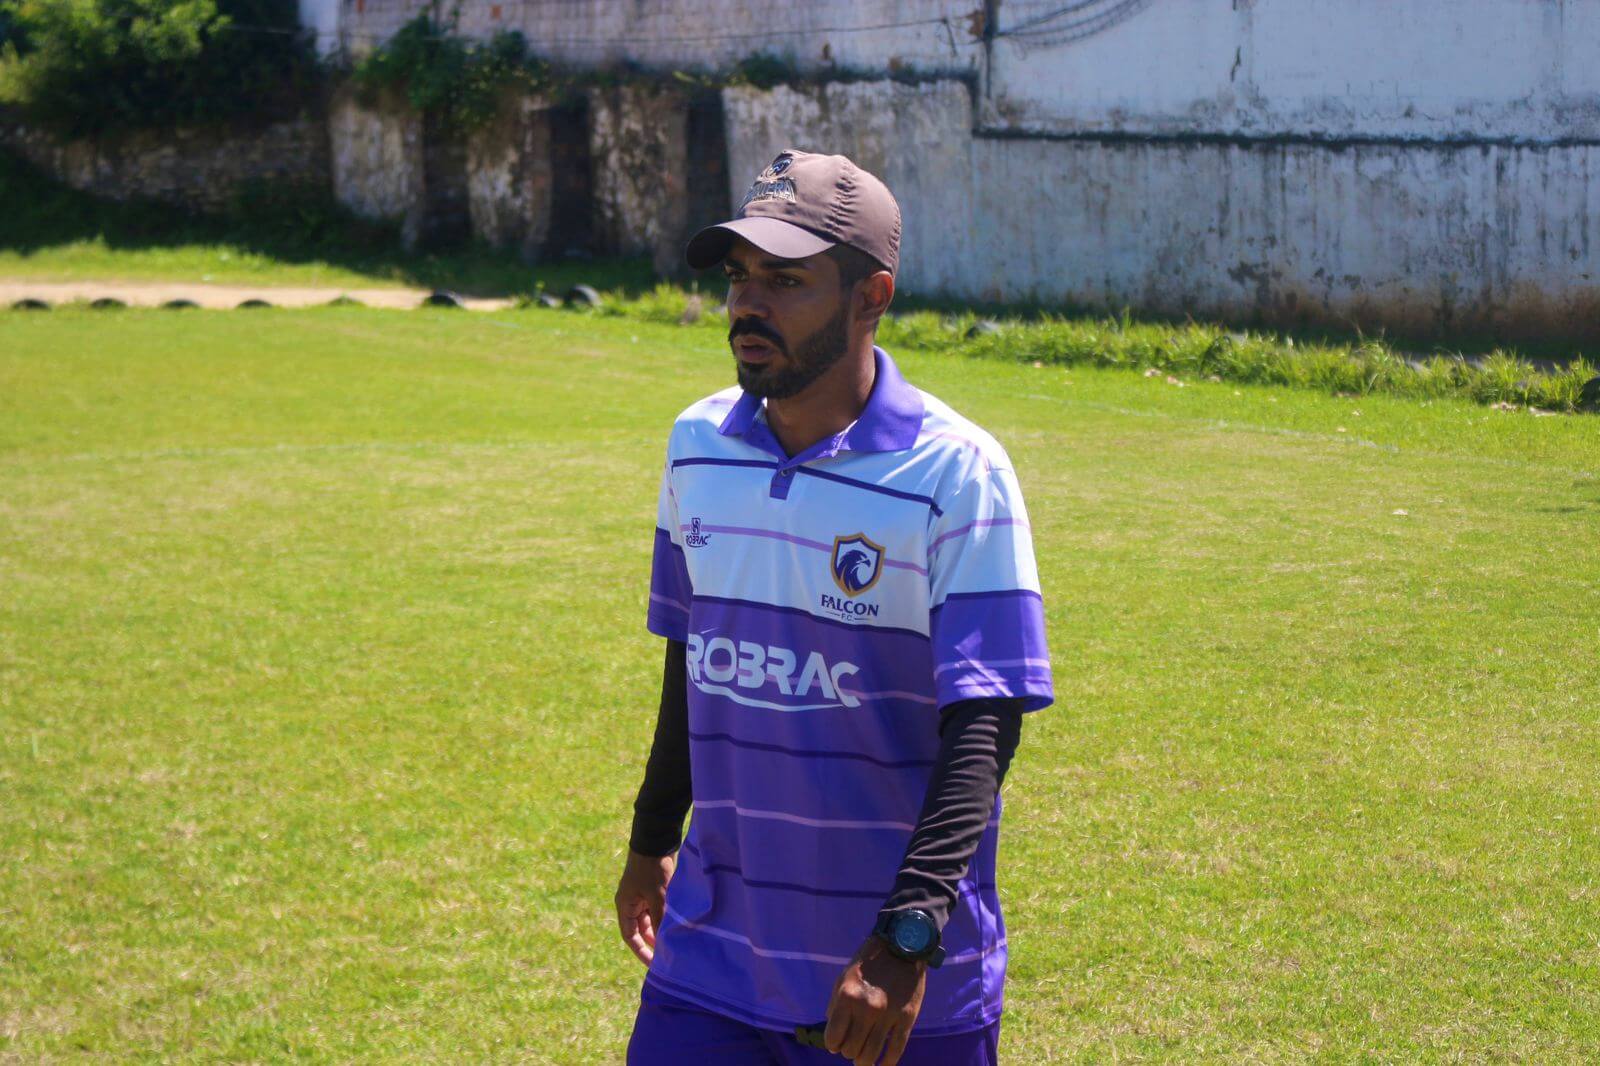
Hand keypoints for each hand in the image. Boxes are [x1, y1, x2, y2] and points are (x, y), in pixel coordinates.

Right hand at [614, 849, 674, 965]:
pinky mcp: (654, 890)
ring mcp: (643, 896)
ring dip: (662, 930)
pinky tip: (679, 927)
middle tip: (669, 957)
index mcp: (625, 905)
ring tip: (676, 944)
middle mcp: (632, 903)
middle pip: (641, 930)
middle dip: (654, 943)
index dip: (640, 951)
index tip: (653, 965)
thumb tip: (665, 943)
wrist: (657, 840)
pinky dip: (667, 918)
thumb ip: (660, 919)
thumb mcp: (657, 896)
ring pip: (652, 920)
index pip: (630, 936)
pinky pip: (659, 910)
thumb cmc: (652, 868)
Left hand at [823, 935, 926, 1065]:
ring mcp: (888, 1015)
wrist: (900, 947)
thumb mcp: (844, 979)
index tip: (836, 1045)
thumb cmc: (868, 963)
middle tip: (852, 1047)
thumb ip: (836, 1006)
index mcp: (847, 997)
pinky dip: (887, 1063)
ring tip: (863, 1060)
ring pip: (871, 1054)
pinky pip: (896, 1049)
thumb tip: (833, 1035)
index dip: (833, 1045)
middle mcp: (866, 1009)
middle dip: (848, 1052)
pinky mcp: (907, 1018)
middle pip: (852, 1049)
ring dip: (864, 1062)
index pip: (834, 1037)